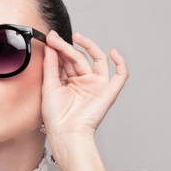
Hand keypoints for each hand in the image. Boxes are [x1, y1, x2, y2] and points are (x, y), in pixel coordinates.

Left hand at [41, 30, 128, 159]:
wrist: (64, 132)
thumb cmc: (55, 115)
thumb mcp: (49, 85)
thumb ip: (50, 65)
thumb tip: (50, 46)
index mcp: (69, 81)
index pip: (66, 59)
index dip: (59, 48)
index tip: (50, 37)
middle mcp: (83, 81)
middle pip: (78, 58)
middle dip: (66, 47)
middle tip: (55, 38)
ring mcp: (96, 85)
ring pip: (95, 60)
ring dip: (88, 47)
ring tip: (76, 37)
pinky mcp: (108, 92)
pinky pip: (120, 76)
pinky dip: (121, 64)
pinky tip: (114, 53)